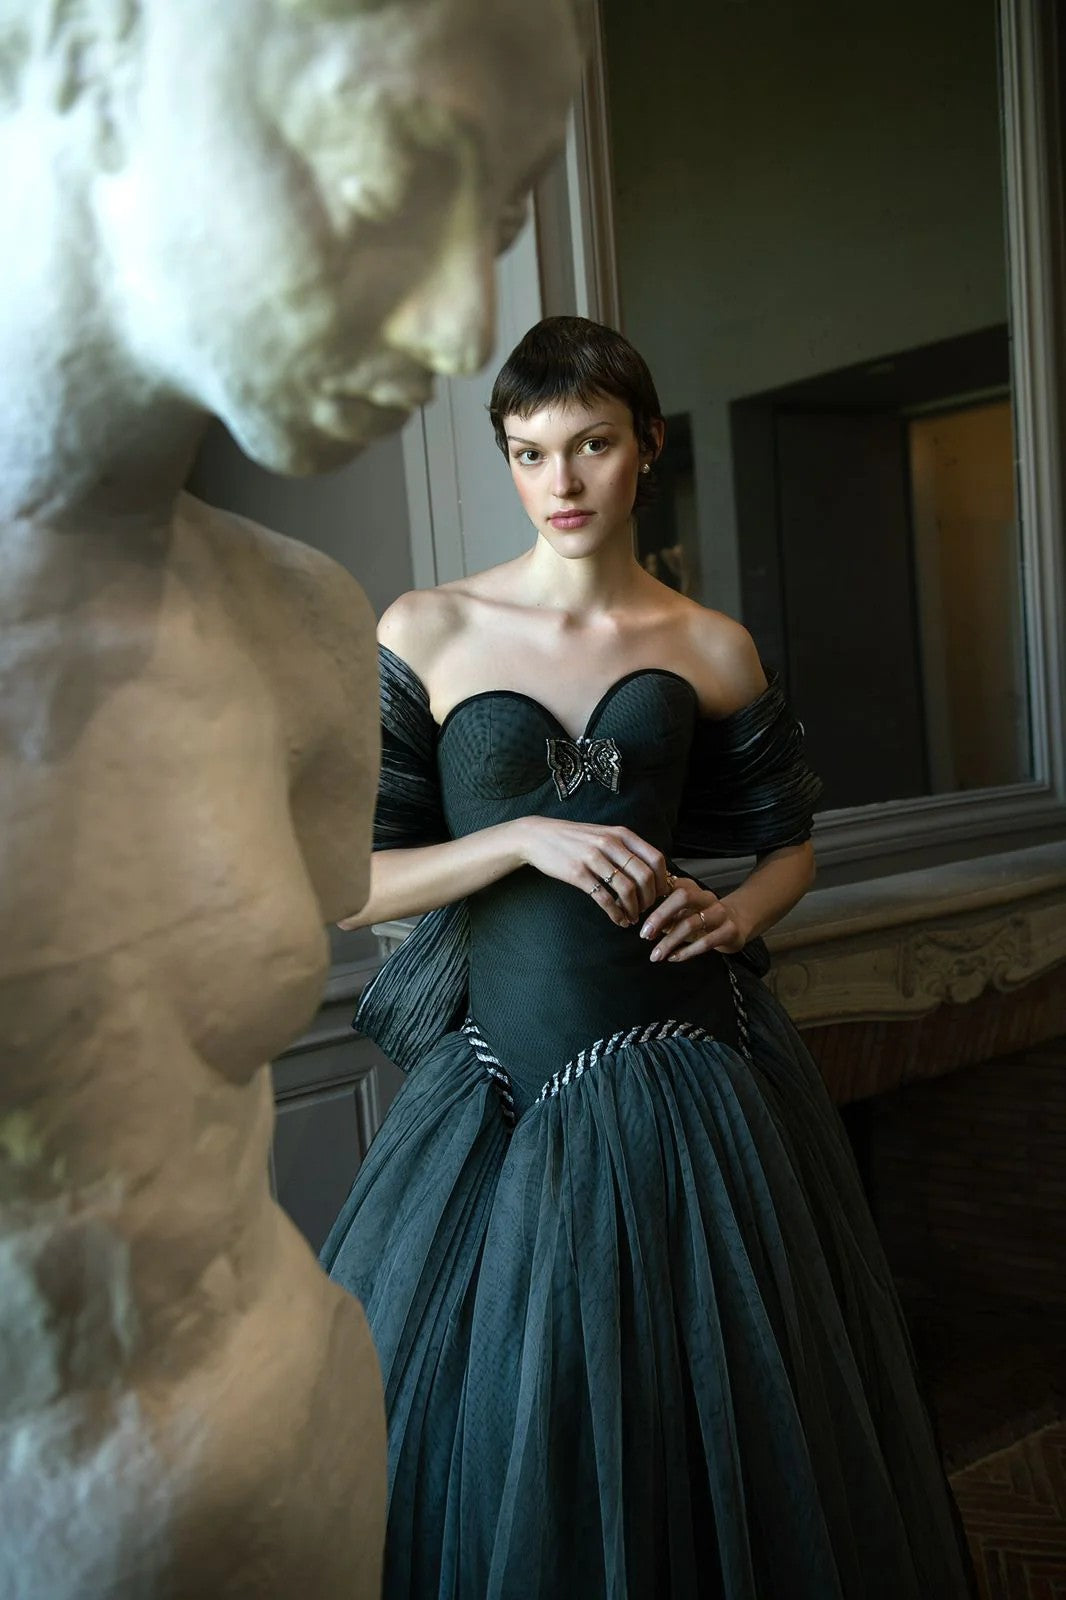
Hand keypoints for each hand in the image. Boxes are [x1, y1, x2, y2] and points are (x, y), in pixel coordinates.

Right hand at [515, 817, 669, 926]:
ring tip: (632, 918)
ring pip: (627, 889)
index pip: (656, 858)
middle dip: (650, 899)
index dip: (662, 880)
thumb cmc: (575, 839)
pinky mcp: (578, 873)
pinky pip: (604, 898)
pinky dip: (616, 913)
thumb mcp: (604, 834)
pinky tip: (618, 920)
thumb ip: (626, 849)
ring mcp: (594, 858)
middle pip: (645, 876)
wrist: (539, 836)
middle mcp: (610, 844)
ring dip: (634, 909)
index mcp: (621, 834)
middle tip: (646, 910)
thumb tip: (651, 871)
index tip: (660, 895)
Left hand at [639, 876, 748, 960]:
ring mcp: (720, 914)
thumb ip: (665, 914)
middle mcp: (707, 898)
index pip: (671, 885)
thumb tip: (642, 923)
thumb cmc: (703, 918)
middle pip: (683, 897)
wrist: (738, 924)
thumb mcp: (684, 913)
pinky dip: (686, 952)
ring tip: (656, 954)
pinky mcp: (729, 931)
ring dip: (670, 941)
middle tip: (645, 934)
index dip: (653, 896)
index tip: (637, 912)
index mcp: (693, 889)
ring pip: (691, 923)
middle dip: (660, 915)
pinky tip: (673, 957)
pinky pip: (705, 942)